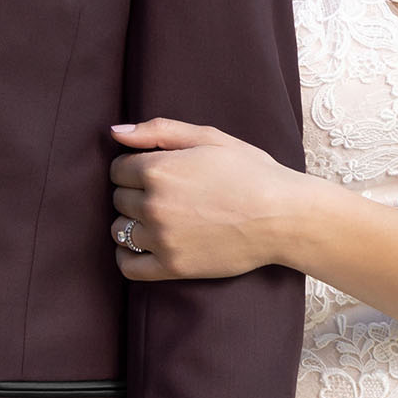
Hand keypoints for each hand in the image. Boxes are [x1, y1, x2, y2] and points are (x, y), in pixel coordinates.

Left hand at [108, 119, 311, 281]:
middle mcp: (153, 204)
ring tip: (161, 219)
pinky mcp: (172, 267)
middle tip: (167, 195)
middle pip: (118, 199)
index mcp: (158, 169)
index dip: (135, 168)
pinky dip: (128, 257)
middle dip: (135, 194)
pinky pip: (127, 265)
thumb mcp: (209, 137)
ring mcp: (161, 238)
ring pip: (119, 230)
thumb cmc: (251, 172)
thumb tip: (115, 133)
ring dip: (133, 223)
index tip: (157, 172)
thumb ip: (158, 130)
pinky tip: (142, 247)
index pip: (118, 170)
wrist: (282, 216)